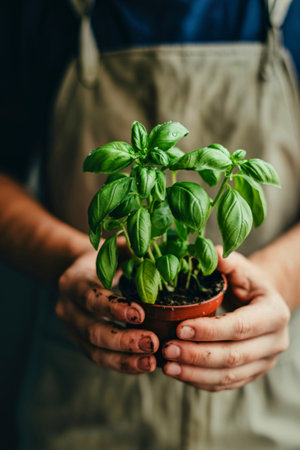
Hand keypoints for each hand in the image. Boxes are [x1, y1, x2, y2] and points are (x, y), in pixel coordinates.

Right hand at [55, 243, 158, 374]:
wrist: (79, 273)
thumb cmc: (102, 259)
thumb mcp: (111, 249)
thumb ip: (129, 249)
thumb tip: (155, 250)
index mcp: (72, 282)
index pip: (90, 298)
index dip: (113, 307)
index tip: (140, 314)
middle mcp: (67, 309)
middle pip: (92, 330)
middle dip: (123, 340)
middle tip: (152, 342)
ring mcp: (72, 330)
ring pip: (95, 351)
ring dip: (124, 360)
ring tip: (151, 362)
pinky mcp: (82, 344)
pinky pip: (100, 359)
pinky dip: (123, 364)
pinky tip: (144, 365)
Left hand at [162, 248, 289, 390]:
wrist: (262, 303)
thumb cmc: (248, 283)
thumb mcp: (242, 268)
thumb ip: (227, 262)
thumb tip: (210, 254)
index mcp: (274, 314)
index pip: (240, 327)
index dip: (210, 331)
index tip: (180, 329)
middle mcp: (274, 342)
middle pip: (233, 356)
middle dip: (197, 355)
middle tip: (167, 349)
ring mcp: (265, 362)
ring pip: (229, 375)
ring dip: (195, 373)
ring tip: (167, 365)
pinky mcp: (252, 374)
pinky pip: (225, 384)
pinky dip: (200, 381)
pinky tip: (179, 373)